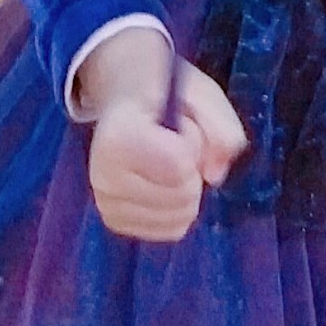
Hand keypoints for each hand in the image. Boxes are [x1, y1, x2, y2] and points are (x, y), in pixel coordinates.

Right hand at [88, 61, 246, 241]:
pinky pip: (171, 230)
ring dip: (187, 190)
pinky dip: (179, 209)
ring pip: (179, 219)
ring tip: (167, 159)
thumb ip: (222, 127)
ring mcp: (106, 204)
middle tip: (174, 142)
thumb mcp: (201, 95)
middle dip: (193, 169)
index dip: (195, 143)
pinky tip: (162, 181)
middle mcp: (103, 177)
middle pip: (183, 197)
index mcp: (118, 137)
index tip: (179, 123)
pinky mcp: (114, 221)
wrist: (125, 101)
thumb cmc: (164, 96)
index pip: (179, 166)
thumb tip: (215, 175)